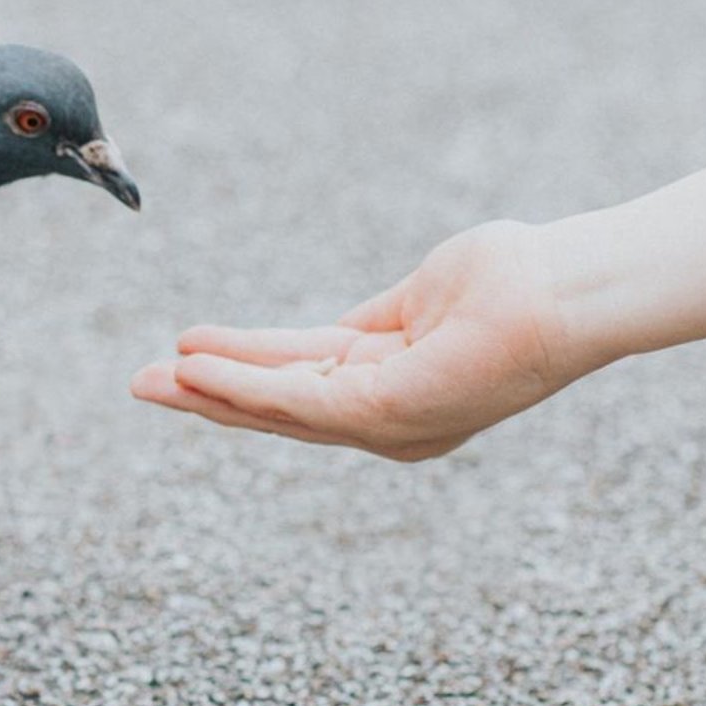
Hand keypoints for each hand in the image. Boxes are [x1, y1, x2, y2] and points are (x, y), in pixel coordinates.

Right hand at [131, 222, 589, 460]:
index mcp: (392, 393)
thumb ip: (366, 331)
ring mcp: (388, 423)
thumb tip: (330, 337)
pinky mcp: (386, 412)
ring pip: (276, 411)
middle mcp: (388, 421)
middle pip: (275, 409)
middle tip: (139, 386)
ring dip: (207, 395)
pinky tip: (194, 367)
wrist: (566, 288)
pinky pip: (295, 399)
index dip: (237, 372)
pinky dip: (239, 385)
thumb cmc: (511, 282)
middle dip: (203, 398)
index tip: (183, 357)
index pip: (297, 384)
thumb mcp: (417, 303)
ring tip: (149, 380)